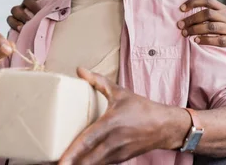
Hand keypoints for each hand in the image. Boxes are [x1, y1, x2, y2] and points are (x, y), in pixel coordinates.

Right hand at [6, 0, 70, 30]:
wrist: (53, 14)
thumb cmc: (54, 4)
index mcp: (30, 0)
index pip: (27, 0)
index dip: (32, 6)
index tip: (40, 12)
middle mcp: (22, 8)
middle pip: (15, 10)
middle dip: (22, 16)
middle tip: (30, 22)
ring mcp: (18, 18)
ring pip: (10, 19)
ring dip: (15, 24)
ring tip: (22, 30)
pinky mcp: (18, 28)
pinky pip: (11, 30)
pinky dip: (14, 32)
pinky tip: (20, 36)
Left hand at [59, 68, 189, 164]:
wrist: (165, 126)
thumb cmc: (141, 108)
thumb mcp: (120, 92)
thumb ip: (98, 81)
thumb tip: (80, 70)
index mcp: (111, 123)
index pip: (88, 140)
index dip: (73, 153)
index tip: (60, 162)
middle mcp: (113, 141)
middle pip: (88, 159)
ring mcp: (117, 153)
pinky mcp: (120, 159)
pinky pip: (101, 164)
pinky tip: (78, 164)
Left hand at [178, 0, 225, 50]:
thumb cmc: (219, 30)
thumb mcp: (214, 19)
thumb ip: (203, 14)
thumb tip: (182, 11)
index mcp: (222, 8)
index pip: (207, 0)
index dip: (193, 2)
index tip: (181, 8)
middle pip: (208, 13)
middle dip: (192, 19)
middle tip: (180, 25)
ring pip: (212, 27)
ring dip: (196, 30)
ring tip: (185, 33)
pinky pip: (218, 40)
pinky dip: (206, 40)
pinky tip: (196, 41)